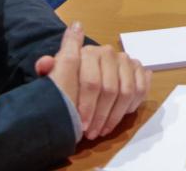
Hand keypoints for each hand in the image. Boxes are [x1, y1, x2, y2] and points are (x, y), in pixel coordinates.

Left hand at [37, 22, 152, 139]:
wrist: (83, 74)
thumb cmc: (67, 78)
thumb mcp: (53, 75)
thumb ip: (45, 68)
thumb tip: (45, 62)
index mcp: (88, 52)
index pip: (91, 83)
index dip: (88, 107)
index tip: (82, 126)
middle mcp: (108, 52)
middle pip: (110, 89)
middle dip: (101, 116)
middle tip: (92, 133)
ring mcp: (125, 59)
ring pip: (126, 92)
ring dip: (115, 115)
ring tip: (103, 130)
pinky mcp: (138, 68)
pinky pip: (140, 89)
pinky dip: (132, 105)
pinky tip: (120, 116)